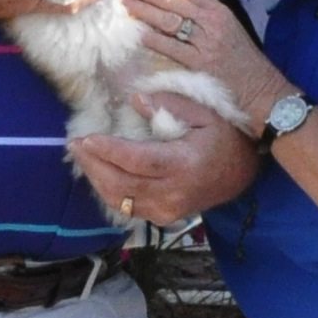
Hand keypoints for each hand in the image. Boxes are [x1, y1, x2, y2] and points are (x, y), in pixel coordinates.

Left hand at [70, 95, 259, 224]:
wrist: (243, 173)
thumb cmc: (224, 137)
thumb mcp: (202, 113)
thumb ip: (168, 105)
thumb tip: (135, 100)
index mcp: (182, 165)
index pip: (136, 161)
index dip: (107, 151)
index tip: (85, 138)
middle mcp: (173, 193)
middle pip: (122, 185)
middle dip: (93, 165)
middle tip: (74, 145)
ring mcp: (168, 210)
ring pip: (121, 201)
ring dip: (96, 179)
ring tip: (81, 157)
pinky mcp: (165, 217)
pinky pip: (130, 208)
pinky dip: (110, 191)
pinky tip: (99, 173)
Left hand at [121, 0, 290, 135]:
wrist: (264, 91)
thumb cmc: (243, 62)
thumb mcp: (228, 30)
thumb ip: (204, 16)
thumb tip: (177, 3)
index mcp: (218, 11)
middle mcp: (212, 22)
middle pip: (172, 0)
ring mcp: (207, 42)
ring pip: (169, 20)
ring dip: (143, 9)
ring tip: (124, 1)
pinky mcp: (202, 63)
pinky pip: (173, 48)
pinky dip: (155, 39)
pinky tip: (139, 33)